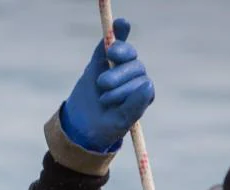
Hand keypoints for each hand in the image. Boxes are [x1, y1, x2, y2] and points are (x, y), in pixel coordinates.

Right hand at [59, 18, 154, 152]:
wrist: (81, 125)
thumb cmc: (104, 127)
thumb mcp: (119, 122)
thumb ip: (134, 106)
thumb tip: (149, 84)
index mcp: (142, 95)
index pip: (142, 83)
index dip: (127, 89)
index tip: (108, 100)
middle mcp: (134, 78)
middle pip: (135, 67)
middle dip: (119, 76)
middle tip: (102, 86)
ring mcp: (119, 67)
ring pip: (126, 54)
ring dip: (118, 57)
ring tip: (101, 76)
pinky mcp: (103, 58)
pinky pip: (114, 41)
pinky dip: (119, 31)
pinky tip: (121, 23)